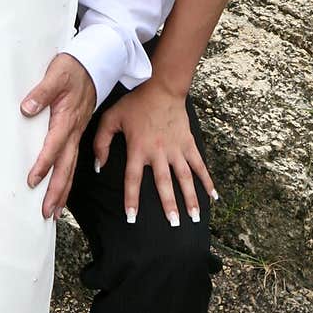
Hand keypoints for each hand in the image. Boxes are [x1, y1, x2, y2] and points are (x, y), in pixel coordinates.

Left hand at [20, 52, 95, 219]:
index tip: (32, 180)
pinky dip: (68, 177)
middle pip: (66, 165)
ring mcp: (78, 132)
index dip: (44, 163)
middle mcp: (74, 129)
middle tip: (47, 212)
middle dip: (57, 190)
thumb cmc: (74, 67)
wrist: (96, 61)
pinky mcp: (77, 131)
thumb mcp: (56, 74)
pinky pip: (73, 158)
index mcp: (67, 117)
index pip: (54, 145)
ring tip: (54, 211)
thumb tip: (26, 108)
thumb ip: (41, 91)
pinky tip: (63, 188)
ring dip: (63, 189)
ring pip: (71, 166)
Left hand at [93, 79, 216, 223]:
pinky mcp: (189, 143)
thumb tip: (99, 166)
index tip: (132, 218)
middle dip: (169, 205)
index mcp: (138, 148)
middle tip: (173, 224)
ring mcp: (176, 149)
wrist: (161, 87)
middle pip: (164, 183)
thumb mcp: (111, 118)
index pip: (133, 179)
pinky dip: (207, 180)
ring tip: (194, 217)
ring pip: (185, 178)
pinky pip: (199, 165)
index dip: (132, 199)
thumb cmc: (135, 103)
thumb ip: (101, 142)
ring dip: (191, 198)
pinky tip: (214, 196)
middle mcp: (159, 152)